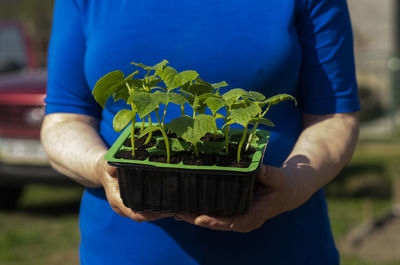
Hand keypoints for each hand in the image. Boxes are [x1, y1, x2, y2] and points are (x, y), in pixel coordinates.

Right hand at [96, 155, 172, 221]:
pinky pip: (145, 212)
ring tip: (175, 208)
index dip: (149, 214)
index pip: (134, 213)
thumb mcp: (108, 164)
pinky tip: (168, 205)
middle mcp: (122, 208)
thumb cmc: (107, 168)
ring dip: (159, 214)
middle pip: (143, 217)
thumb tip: (120, 164)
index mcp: (116, 200)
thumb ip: (113, 166)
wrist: (102, 173)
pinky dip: (156, 210)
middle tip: (174, 209)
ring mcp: (127, 208)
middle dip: (158, 215)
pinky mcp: (133, 206)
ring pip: (146, 216)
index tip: (162, 212)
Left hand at [175, 164, 308, 232]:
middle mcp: (246, 220)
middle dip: (198, 220)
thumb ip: (269, 174)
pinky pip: (217, 216)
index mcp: (255, 214)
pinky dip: (201, 213)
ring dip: (196, 218)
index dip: (216, 221)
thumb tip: (260, 168)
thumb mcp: (278, 178)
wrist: (288, 191)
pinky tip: (186, 209)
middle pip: (219, 224)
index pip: (233, 221)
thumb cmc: (282, 184)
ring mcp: (239, 218)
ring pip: (215, 222)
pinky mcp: (235, 213)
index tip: (200, 219)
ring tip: (176, 213)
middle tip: (179, 214)